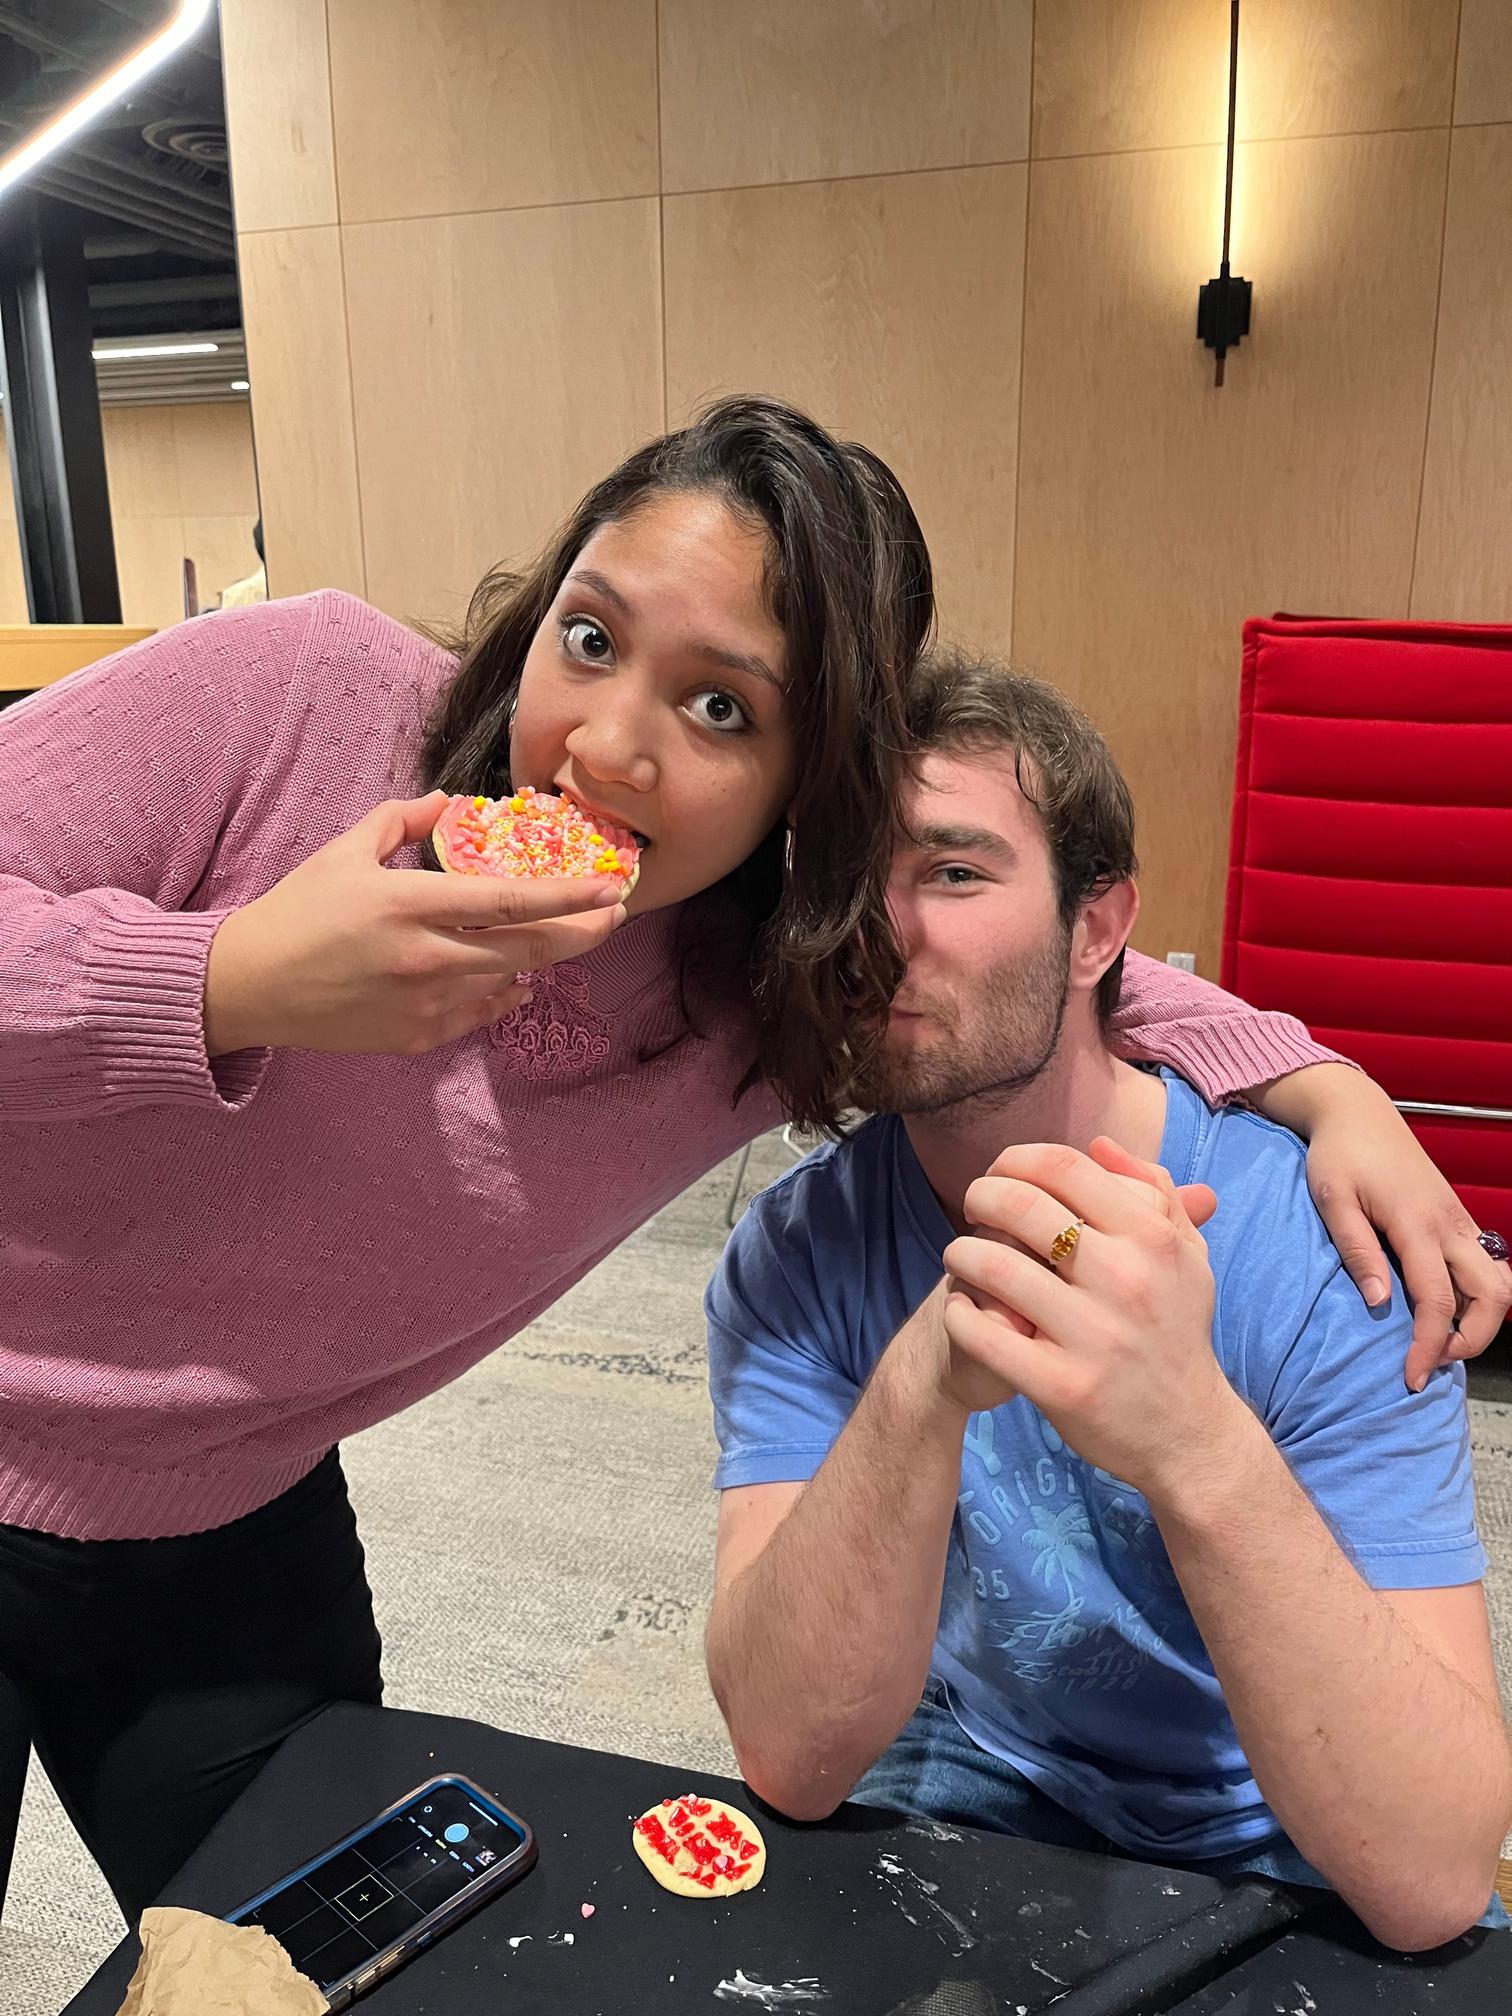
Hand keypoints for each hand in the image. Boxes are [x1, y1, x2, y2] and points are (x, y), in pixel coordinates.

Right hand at [204, 791, 624, 1056]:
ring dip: (543, 957)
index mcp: (411, 905)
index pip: (511, 900)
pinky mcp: (416, 1036)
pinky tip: (517, 978)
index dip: (570, 895)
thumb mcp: (346, 852)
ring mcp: (423, 1003)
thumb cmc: (297, 911)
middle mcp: (426, 958)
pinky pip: (479, 1014)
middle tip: (616, 914)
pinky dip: (504, 993)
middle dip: (583, 931)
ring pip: (508, 979)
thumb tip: (449, 803)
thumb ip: (402, 822)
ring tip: (566, 935)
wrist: (251, 986)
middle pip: (529, 947)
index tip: (611, 886)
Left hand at [940, 1139, 1240, 1495]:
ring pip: (992, 1265)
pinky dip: (960, 1311)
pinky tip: (963, 1308)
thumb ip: (1153, 1191)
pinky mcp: (1060, 1385)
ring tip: (961, 1257)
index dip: (1017, 1159)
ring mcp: (1092, 1335)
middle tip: (972, 1208)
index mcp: (1152, 1238)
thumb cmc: (1176, 1329)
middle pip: (1019, 1205)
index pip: (1065, 1168)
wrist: (1188, 1432)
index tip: (1001, 1172)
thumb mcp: (1185, 1255)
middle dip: (980, 1197)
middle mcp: (1125, 1280)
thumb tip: (1099, 1144)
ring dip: (960, 1252)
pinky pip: (983, 1332)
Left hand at [1278, 1071, 1511, 1387]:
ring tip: (1439, 1338)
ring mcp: (1458, 1221)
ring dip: (1481, 1318)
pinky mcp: (1456, 1219)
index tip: (1412, 1377)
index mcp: (1417, 1224)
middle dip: (1474, 1339)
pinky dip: (1477, 1296)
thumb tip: (1380, 1304)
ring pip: (1498, 1281)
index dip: (1430, 1346)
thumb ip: (1357, 1251)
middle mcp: (1449, 1225)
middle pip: (1492, 1295)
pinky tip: (1444, 1308)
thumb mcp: (1332, 1200)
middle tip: (1431, 1360)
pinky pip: (1485, 1265)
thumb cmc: (1339, 1154)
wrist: (1357, 1113)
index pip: (1437, 1300)